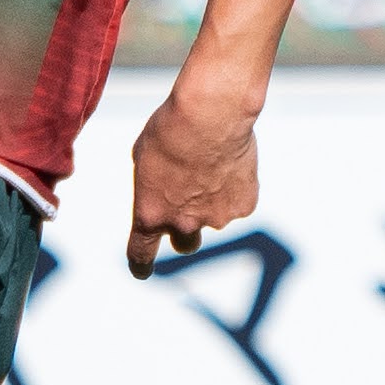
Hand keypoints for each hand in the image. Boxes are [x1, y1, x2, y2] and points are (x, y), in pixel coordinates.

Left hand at [125, 78, 259, 278]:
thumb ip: (152, 186)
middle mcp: (183, 224)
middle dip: (186, 230)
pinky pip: (238, 202)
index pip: (141, 254)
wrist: (211, 114)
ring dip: (213, 199)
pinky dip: (235, 187)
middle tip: (190, 202)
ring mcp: (216, 218)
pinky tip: (231, 161)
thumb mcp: (143, 157)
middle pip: (185, 245)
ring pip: (215, 218)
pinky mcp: (244, 206)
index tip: (142, 271)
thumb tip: (163, 192)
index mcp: (150, 214)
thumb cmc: (170, 128)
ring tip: (212, 162)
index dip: (141, 265)